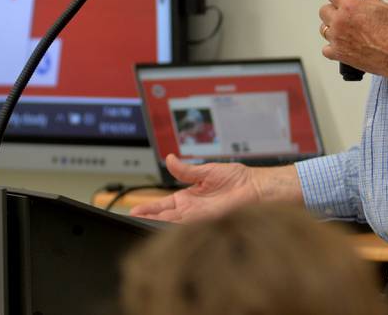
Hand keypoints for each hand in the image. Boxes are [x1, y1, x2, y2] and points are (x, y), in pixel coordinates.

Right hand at [129, 154, 302, 222]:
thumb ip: (186, 169)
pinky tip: (163, 227)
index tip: (133, 210)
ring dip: (157, 224)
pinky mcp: (209, 221)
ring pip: (173, 224)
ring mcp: (199, 217)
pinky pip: (190, 226)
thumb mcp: (206, 170)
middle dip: (148, 218)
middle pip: (164, 216)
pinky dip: (176, 228)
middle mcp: (192, 209)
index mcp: (189, 197)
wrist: (255, 187)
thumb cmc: (236, 178)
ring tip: (140, 223)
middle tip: (131, 218)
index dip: (148, 208)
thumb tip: (168, 158)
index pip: (163, 205)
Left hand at [319, 0, 387, 89]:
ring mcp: (337, 39)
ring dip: (333, 28)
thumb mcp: (386, 8)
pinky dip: (333, 47)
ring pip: (323, 29)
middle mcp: (340, 22)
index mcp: (350, 6)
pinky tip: (345, 45)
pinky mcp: (338, 55)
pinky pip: (326, 49)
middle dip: (334, 10)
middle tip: (348, 15)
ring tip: (348, 30)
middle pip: (324, 10)